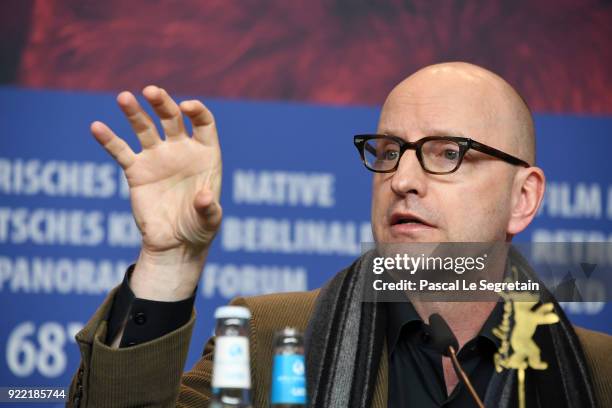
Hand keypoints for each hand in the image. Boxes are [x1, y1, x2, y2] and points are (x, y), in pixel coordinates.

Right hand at [91, 86, 221, 299]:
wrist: (174, 244)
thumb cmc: (199, 229)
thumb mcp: (209, 221)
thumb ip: (209, 208)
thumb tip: (204, 197)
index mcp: (205, 154)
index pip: (203, 123)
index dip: (197, 111)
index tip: (186, 107)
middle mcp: (181, 150)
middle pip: (172, 118)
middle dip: (162, 103)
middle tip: (151, 91)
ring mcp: (157, 158)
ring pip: (144, 128)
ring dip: (134, 112)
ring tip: (124, 97)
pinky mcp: (136, 171)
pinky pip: (121, 151)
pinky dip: (109, 139)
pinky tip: (97, 127)